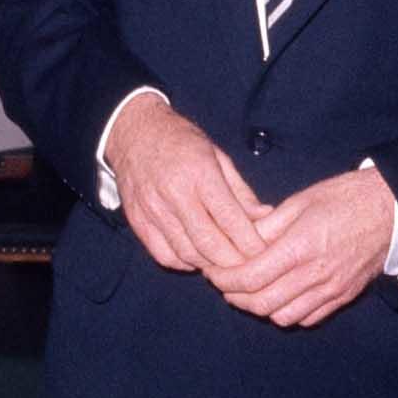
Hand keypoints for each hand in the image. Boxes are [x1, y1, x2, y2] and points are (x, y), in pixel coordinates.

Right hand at [105, 91, 271, 271]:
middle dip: (234, 261)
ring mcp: (152, 209)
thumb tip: (265, 216)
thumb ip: (240, 190)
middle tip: (249, 264)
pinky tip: (196, 255)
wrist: (133, 132)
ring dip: (211, 264)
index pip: (231, 220)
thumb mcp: (217, 155)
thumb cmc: (180, 141)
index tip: (264, 252)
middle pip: (210, 244)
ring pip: (187, 253)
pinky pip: (164, 255)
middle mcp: (174, 193)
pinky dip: (185, 262)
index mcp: (199, 173)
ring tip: (224, 260)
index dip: (252, 243)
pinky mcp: (137, 220)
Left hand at [205, 166, 393, 326]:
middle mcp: (316, 275)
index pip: (250, 277)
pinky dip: (285, 312)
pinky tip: (276, 294)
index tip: (211, 270)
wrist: (392, 211)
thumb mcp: (299, 203)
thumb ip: (265, 226)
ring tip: (246, 288)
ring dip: (258, 306)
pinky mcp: (342, 297)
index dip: (223, 278)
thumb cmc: (343, 199)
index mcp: (301, 247)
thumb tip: (235, 238)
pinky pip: (306, 318)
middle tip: (222, 280)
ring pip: (282, 317)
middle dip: (234, 295)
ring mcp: (332, 290)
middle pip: (261, 303)